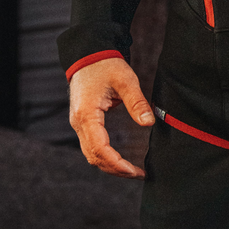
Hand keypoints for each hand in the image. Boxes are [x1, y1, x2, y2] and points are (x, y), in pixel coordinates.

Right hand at [68, 56, 154, 177]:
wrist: (88, 54)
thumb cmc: (106, 65)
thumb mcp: (126, 80)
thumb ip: (137, 103)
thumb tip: (150, 123)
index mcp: (87, 115)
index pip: (100, 148)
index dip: (116, 163)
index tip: (134, 171)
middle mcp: (78, 123)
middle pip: (94, 157)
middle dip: (115, 169)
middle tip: (137, 174)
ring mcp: (78, 123)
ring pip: (91, 154)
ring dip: (109, 165)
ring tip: (131, 170)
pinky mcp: (82, 122)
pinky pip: (91, 146)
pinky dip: (104, 156)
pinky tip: (119, 159)